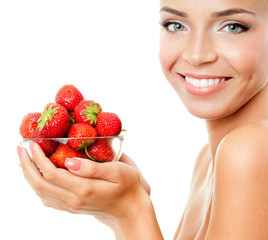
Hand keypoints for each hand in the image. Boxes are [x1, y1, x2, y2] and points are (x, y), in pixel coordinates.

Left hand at [17, 141, 151, 231]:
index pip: (51, 173)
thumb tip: (69, 161)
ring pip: (41, 192)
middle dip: (27, 165)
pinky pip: (48, 198)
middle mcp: (73, 200)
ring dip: (29, 175)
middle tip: (21, 149)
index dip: (38, 158)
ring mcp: (71, 205)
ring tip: (25, 160)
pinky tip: (38, 176)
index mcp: (83, 189)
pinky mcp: (72, 207)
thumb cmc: (128, 187)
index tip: (32, 144)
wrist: (130, 211)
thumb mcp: (117, 172)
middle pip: (40, 184)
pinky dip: (37, 185)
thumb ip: (92, 168)